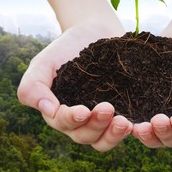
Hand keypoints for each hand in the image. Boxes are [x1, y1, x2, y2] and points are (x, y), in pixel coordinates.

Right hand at [17, 23, 132, 151]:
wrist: (93, 32)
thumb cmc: (64, 49)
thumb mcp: (43, 63)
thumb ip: (34, 86)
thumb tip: (48, 110)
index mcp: (59, 112)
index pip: (63, 123)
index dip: (72, 120)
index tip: (83, 110)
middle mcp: (80, 121)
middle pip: (86, 136)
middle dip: (96, 126)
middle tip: (108, 108)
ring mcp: (102, 118)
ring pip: (105, 139)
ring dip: (114, 135)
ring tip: (125, 123)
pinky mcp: (122, 110)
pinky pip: (125, 127)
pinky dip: (131, 129)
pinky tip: (138, 122)